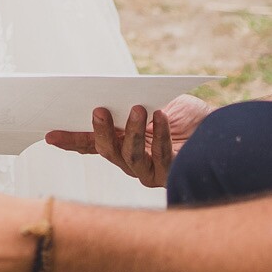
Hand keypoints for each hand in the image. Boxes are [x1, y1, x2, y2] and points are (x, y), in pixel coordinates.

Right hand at [46, 95, 210, 187]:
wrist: (222, 128)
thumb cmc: (188, 115)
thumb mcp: (154, 101)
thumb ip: (131, 105)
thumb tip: (107, 98)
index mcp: (122, 142)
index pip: (91, 144)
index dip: (70, 140)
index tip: (50, 133)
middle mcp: (132, 160)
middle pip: (107, 151)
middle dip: (100, 131)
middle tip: (99, 109)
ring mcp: (150, 171)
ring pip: (130, 157)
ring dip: (133, 131)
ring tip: (139, 108)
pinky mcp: (171, 174)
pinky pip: (160, 158)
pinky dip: (160, 136)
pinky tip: (162, 117)